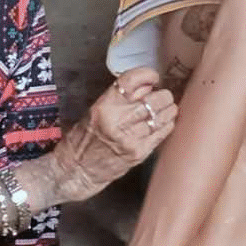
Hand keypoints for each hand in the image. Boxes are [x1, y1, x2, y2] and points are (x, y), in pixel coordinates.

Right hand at [56, 68, 176, 203]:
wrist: (77, 170)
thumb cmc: (84, 138)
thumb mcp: (96, 110)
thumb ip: (121, 97)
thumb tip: (148, 86)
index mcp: (104, 106)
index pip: (132, 80)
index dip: (147, 75)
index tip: (154, 78)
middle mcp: (117, 120)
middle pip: (154, 99)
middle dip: (163, 95)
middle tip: (163, 96)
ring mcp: (130, 138)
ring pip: (162, 116)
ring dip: (168, 109)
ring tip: (167, 108)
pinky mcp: (139, 153)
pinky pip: (162, 133)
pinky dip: (167, 125)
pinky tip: (164, 123)